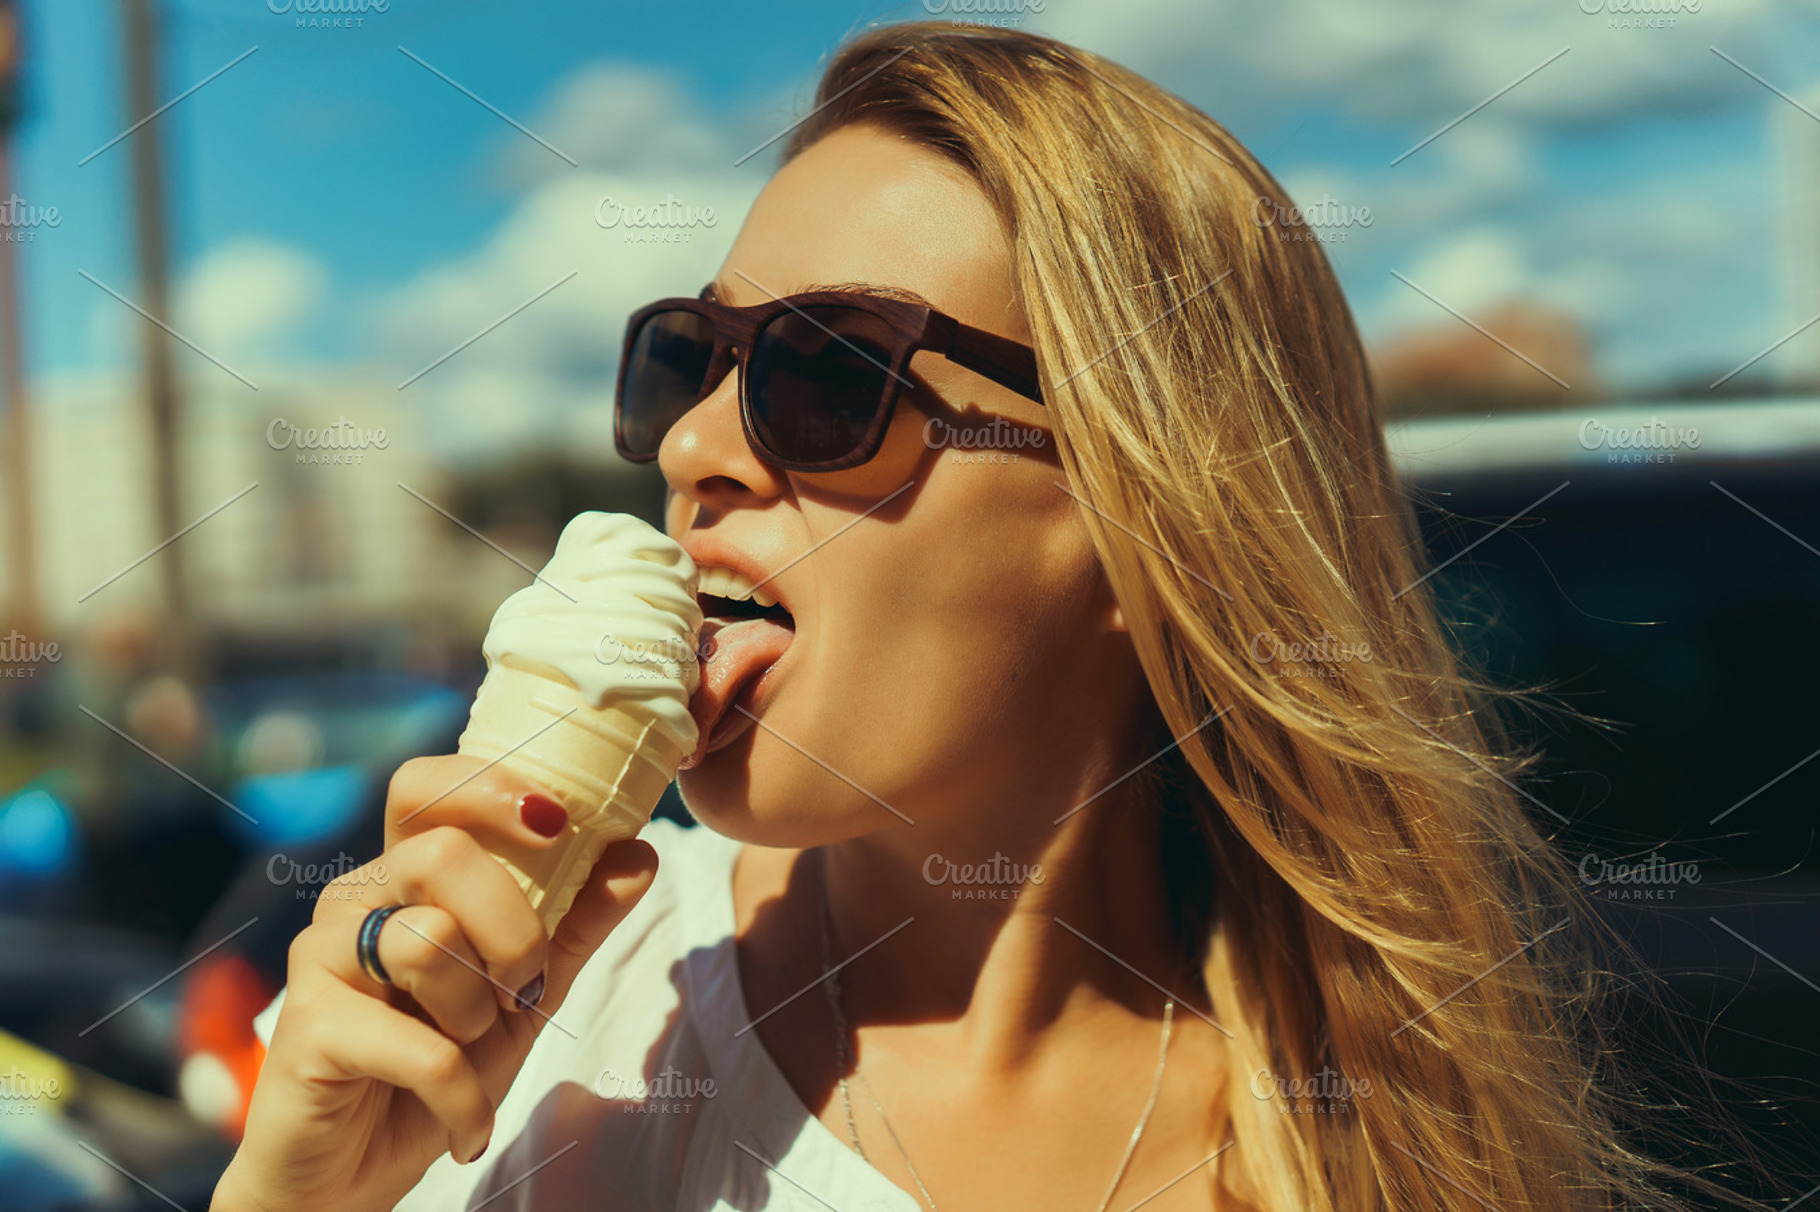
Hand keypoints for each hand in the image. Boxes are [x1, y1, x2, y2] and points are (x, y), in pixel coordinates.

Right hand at [212, 756, 659, 1211]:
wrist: (353, 1171)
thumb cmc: (437, 1064)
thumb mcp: (526, 992)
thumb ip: (577, 921)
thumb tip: (639, 852)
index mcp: (403, 876)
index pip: (426, 789)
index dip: (488, 789)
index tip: (556, 825)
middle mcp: (356, 901)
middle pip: (439, 853)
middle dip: (511, 925)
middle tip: (522, 986)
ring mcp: (323, 959)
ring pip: (425, 939)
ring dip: (477, 1010)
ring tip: (472, 1048)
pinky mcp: (307, 1029)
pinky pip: (418, 1046)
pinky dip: (463, 1094)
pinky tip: (467, 1123)